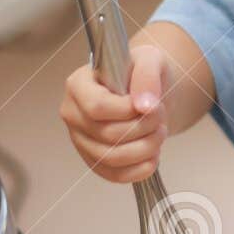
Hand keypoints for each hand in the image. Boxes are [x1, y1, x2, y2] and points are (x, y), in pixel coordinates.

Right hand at [59, 43, 169, 182]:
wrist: (145, 93)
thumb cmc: (141, 73)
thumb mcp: (149, 59)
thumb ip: (147, 75)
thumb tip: (144, 105)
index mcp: (78, 85)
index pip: (97, 107)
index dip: (128, 111)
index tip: (151, 105)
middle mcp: (73, 114)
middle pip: (107, 134)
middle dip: (144, 128)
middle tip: (160, 117)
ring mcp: (81, 140)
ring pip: (112, 158)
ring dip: (146, 148)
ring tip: (159, 132)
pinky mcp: (94, 161)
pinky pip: (114, 175)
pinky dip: (140, 169)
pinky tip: (153, 155)